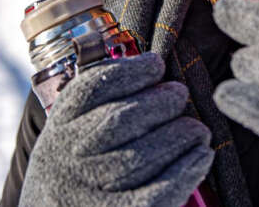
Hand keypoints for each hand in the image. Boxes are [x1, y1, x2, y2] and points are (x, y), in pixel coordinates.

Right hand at [19, 52, 213, 206]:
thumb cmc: (78, 167)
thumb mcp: (72, 133)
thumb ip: (102, 105)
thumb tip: (156, 73)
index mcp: (58, 128)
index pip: (90, 90)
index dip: (128, 73)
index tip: (156, 64)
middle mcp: (66, 157)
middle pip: (117, 121)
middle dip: (157, 103)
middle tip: (181, 95)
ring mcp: (86, 190)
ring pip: (137, 157)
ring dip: (176, 137)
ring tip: (198, 130)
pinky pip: (152, 195)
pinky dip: (183, 174)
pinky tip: (201, 157)